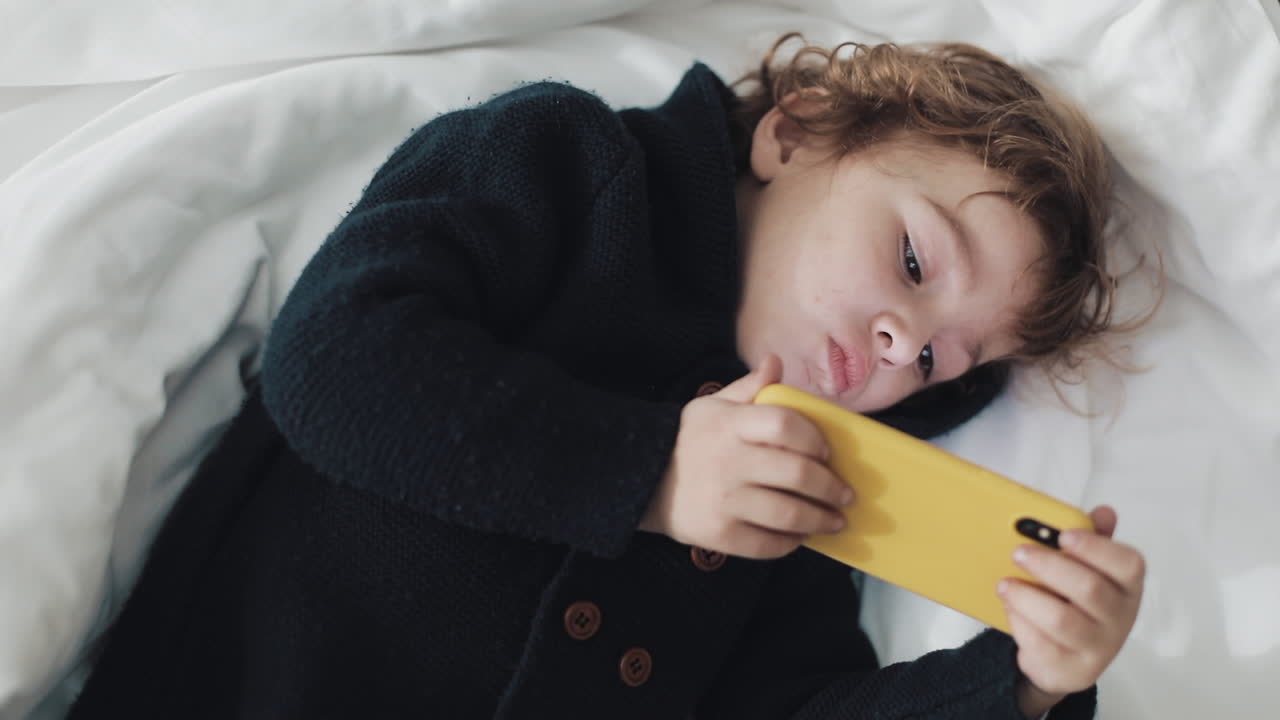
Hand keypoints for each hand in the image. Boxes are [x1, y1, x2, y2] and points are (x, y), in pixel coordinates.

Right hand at [638, 354, 853, 558]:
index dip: (814, 438)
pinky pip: (768, 543)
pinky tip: (801, 536)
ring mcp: (724, 500)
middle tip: (845, 495)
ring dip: (821, 519)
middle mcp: (729, 461)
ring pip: (789, 513)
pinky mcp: (720, 534)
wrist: (641, 480)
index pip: (785, 424)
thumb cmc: (688, 440)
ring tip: (834, 521)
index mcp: (730, 424)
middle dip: (831, 487)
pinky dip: (791, 542)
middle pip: (797, 472)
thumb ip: (749, 388)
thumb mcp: (713, 406)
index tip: (827, 452)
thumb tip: (776, 362)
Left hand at [1001, 506, 1143, 716]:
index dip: (1096, 548)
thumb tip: (1104, 512)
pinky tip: (1010, 608)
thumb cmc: (1078, 604)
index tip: (1064, 535)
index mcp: (1127, 586)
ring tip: (1005, 584)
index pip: (1128, 564)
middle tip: (1018, 553)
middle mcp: (1120, 618)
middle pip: (1088, 589)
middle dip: (1049, 566)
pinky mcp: (1071, 670)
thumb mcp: (1090, 571)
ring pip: (1061, 620)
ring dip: (1027, 597)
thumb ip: (1093, 541)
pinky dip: (1019, 622)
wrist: (1065, 660)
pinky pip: (1040, 643)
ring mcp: (1098, 647)